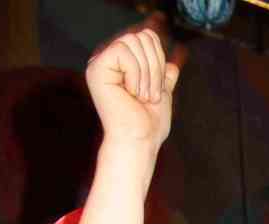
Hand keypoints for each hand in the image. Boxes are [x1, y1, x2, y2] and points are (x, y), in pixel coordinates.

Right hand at [87, 22, 180, 150]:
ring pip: (132, 40)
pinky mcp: (96, 68)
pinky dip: (134, 73)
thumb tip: (172, 65)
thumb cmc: (149, 125)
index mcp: (123, 64)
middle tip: (149, 95)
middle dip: (154, 67)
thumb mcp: (161, 95)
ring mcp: (101, 63)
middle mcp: (110, 60)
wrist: (140, 142)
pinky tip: (131, 93)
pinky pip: (122, 50)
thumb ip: (163, 78)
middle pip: (141, 36)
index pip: (147, 37)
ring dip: (146, 73)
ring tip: (142, 96)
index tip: (157, 88)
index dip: (159, 59)